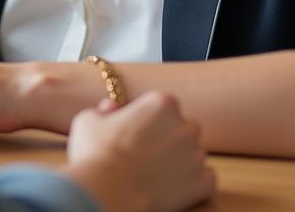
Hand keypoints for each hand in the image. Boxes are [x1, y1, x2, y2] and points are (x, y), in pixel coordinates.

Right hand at [65, 92, 213, 211]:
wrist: (108, 191)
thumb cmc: (96, 153)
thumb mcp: (88, 120)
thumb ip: (104, 110)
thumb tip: (110, 109)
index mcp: (161, 102)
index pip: (164, 105)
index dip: (150, 119)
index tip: (138, 131)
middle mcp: (184, 124)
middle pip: (184, 127)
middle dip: (170, 138)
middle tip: (148, 153)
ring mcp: (196, 154)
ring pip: (195, 154)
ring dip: (182, 161)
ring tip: (158, 173)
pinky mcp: (203, 182)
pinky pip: (206, 179)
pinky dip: (194, 184)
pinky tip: (173, 187)